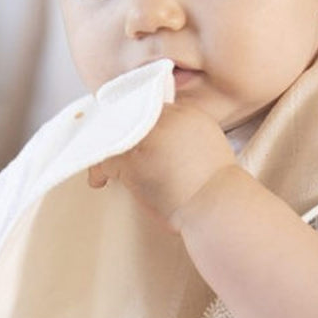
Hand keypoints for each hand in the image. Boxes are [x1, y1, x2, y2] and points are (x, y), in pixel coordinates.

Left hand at [87, 102, 237, 226]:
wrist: (218, 207)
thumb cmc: (214, 190)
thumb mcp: (207, 147)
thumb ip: (183, 135)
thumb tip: (159, 143)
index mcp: (188, 114)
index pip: (151, 109)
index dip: (135, 125)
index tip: (128, 140)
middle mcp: (168, 119)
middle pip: (129, 117)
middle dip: (117, 134)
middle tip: (109, 150)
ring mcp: (149, 137)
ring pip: (113, 137)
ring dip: (105, 154)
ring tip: (102, 169)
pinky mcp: (134, 158)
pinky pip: (104, 159)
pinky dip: (98, 172)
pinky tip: (99, 182)